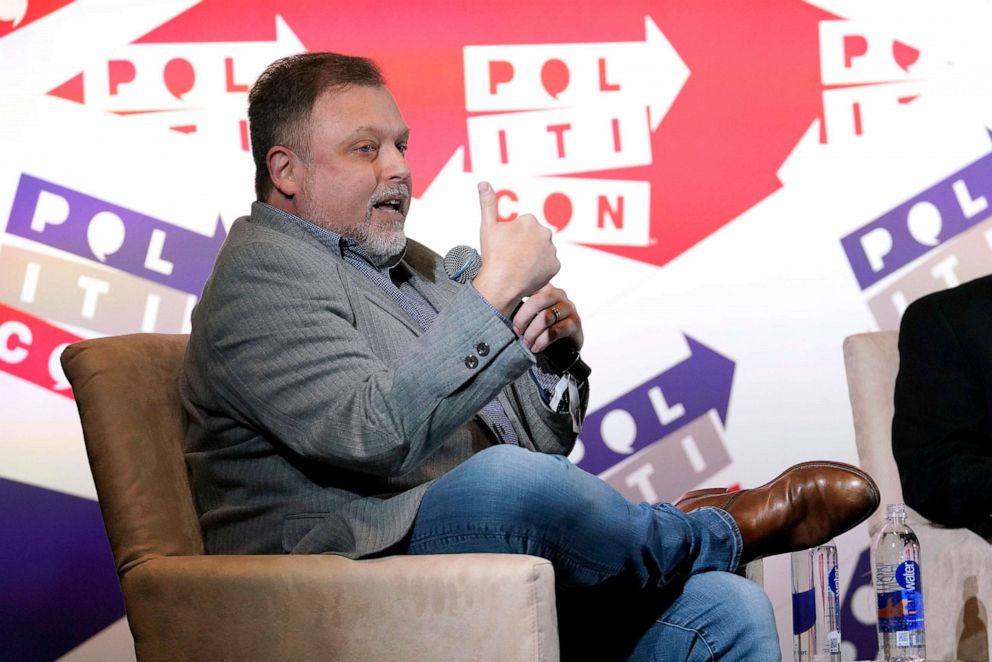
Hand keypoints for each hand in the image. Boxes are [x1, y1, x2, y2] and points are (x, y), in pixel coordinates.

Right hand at [472, 181, 559, 315]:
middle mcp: (545, 232)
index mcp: (529, 220)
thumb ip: (487, 203)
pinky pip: (548, 266)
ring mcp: (552, 250)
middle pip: (534, 238)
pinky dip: (540, 269)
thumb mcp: (487, 227)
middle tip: (511, 259)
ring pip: (542, 252)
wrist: (500, 284)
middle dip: (525, 246)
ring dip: (534, 257)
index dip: (512, 239)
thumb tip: (483, 182)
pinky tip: (528, 274)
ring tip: (519, 268)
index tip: (505, 248)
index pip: (523, 227)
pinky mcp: (555, 266)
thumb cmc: (493, 255)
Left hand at [512, 284, 583, 354]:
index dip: (515, 299)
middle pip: (537, 301)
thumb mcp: (528, 316)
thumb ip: (516, 307)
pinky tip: (536, 347)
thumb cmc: (541, 330)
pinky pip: (555, 331)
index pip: (529, 286)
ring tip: (526, 343)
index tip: (506, 314)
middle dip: (522, 319)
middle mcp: (558, 295)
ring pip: (545, 317)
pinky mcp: (575, 323)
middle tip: (516, 332)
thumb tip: (496, 309)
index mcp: (545, 288)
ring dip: (532, 333)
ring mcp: (568, 308)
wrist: (564, 347)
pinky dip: (542, 341)